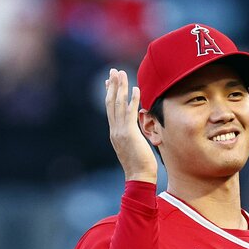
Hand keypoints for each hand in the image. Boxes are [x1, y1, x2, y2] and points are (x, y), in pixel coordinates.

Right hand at [105, 68, 158, 183]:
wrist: (139, 178)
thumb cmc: (140, 166)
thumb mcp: (133, 147)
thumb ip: (132, 136)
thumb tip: (135, 131)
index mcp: (114, 133)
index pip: (110, 109)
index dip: (109, 94)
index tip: (108, 82)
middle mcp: (115, 130)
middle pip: (111, 103)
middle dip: (112, 85)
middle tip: (114, 71)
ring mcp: (120, 132)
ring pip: (118, 105)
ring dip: (120, 87)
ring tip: (121, 73)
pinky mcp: (129, 133)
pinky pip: (130, 113)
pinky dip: (132, 100)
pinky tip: (135, 89)